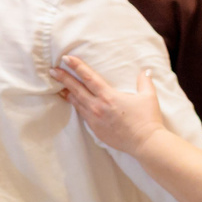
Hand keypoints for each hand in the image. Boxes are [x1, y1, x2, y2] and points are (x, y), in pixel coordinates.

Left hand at [53, 57, 167, 155]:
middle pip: (76, 89)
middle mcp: (98, 106)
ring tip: (59, 87)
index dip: (77, 67)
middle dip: (63, 78)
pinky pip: (82, 114)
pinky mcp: (95, 129)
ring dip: (67, 93)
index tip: (66, 59)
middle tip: (53, 70)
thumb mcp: (149, 97)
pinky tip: (74, 103)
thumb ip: (145, 82)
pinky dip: (76, 106)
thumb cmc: (148, 119)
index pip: (89, 78)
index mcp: (109, 96)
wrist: (145, 142)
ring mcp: (94, 119)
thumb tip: (146, 71)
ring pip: (76, 102)